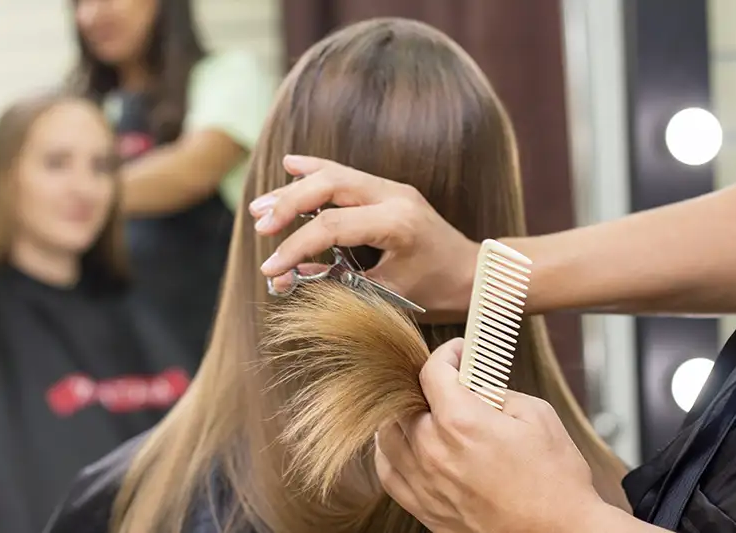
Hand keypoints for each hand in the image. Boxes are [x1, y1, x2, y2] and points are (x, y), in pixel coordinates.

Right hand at [250, 155, 478, 320]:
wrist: (476, 274)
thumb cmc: (437, 292)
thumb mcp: (385, 295)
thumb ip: (335, 284)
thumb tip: (285, 280)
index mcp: (396, 223)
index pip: (331, 226)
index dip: (295, 247)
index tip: (270, 268)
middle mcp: (395, 196)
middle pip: (329, 186)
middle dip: (288, 205)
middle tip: (259, 225)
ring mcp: (394, 188)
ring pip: (335, 175)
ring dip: (295, 188)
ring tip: (261, 206)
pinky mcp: (390, 190)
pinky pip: (347, 174)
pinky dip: (317, 170)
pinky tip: (292, 165)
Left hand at [374, 339, 650, 532]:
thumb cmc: (555, 481)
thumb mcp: (536, 415)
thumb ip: (497, 392)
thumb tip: (478, 384)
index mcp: (461, 422)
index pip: (432, 371)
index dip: (446, 353)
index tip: (458, 352)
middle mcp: (433, 451)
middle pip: (406, 400)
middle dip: (429, 384)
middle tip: (450, 383)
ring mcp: (425, 482)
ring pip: (390, 434)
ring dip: (405, 414)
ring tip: (429, 411)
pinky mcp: (424, 508)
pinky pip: (388, 472)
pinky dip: (392, 450)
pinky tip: (406, 443)